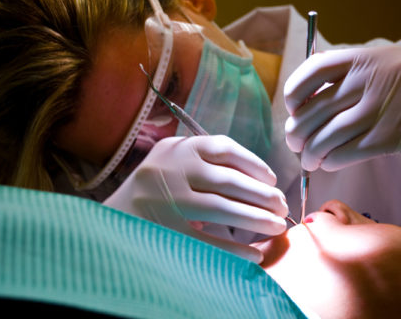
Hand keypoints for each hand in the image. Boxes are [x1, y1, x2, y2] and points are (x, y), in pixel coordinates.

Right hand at [104, 135, 287, 262]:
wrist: (118, 211)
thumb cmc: (158, 181)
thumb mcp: (177, 157)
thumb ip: (208, 158)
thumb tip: (258, 180)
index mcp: (181, 147)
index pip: (225, 148)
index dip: (255, 164)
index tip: (272, 180)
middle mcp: (174, 169)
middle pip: (229, 181)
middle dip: (262, 195)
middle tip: (282, 207)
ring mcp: (169, 200)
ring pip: (222, 208)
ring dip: (254, 219)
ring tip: (276, 226)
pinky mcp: (166, 229)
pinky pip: (206, 241)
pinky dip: (233, 248)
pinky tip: (253, 254)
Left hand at [284, 46, 400, 170]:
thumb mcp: (380, 68)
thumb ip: (345, 77)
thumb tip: (298, 107)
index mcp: (367, 57)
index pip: (315, 69)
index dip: (295, 91)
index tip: (292, 109)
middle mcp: (373, 79)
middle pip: (316, 109)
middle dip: (296, 132)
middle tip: (294, 144)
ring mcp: (382, 109)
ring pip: (328, 136)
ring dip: (311, 153)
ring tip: (307, 161)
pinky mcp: (390, 137)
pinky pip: (346, 153)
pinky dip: (330, 162)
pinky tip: (327, 164)